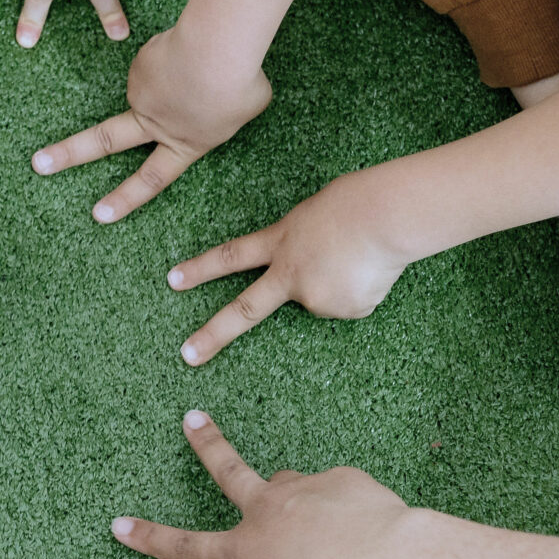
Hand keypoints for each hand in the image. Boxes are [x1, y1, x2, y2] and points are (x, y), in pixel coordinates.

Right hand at [31, 22, 271, 222]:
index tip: (98, 215)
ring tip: (209, 63)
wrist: (217, 50)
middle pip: (103, 142)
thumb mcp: (246, 108)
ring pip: (157, 83)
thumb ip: (223, 111)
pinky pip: (161, 58)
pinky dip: (178, 53)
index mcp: (185, 144)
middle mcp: (155, 123)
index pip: (152, 180)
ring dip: (178, 73)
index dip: (125, 198)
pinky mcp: (139, 64)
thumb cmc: (241, 82)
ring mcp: (142, 93)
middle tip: (38, 163)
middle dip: (68, 154)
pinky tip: (195, 48)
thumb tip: (205, 96)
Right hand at [112, 411, 416, 558]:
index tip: (120, 525)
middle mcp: (267, 511)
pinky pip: (341, 496)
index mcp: (247, 551)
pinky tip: (371, 533)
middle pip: (227, 469)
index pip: (187, 548)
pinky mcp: (341, 478)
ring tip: (335, 535)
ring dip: (304, 506)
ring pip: (294, 489)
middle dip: (206, 444)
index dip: (150, 538)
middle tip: (192, 418)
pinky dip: (351, 514)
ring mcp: (303, 488)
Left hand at [167, 172, 410, 363]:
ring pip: (324, 300)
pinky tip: (373, 270)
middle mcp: (290, 275)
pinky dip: (363, 290)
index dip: (201, 269)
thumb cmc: (357, 202)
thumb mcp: (314, 215)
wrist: (385, 216)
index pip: (231, 257)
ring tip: (362, 256)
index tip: (172, 280)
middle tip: (188, 357)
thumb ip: (302, 244)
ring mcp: (314, 297)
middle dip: (214, 334)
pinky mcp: (343, 311)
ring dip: (343, 283)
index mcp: (280, 242)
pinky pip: (352, 304)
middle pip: (246, 310)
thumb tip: (313, 270)